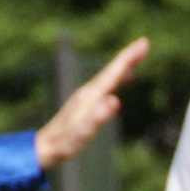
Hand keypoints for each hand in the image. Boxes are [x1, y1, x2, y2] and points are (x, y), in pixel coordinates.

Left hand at [37, 38, 148, 171]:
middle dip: (128, 57)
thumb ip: (98, 116)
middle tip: (144, 44)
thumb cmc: (65, 143)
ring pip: (109, 77)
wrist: (45, 147)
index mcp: (90, 96)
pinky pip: (106, 86)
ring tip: (136, 58)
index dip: (128, 58)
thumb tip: (115, 100)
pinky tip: (122, 80)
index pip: (113, 73)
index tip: (143, 43)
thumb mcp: (82, 132)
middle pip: (111, 71)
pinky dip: (116, 79)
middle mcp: (88, 93)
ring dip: (123, 66)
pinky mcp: (86, 104)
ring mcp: (86, 98)